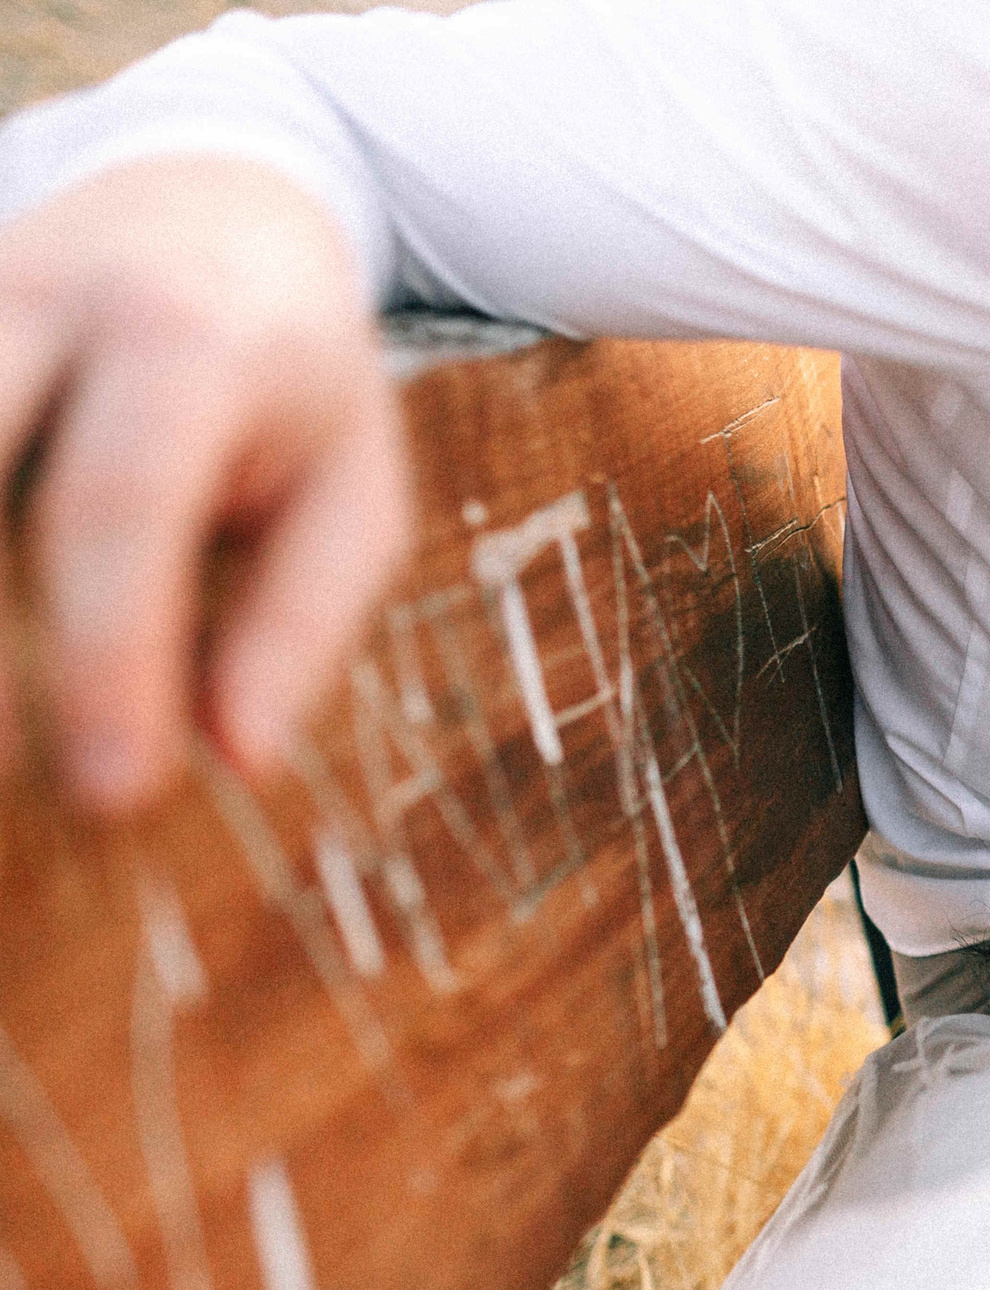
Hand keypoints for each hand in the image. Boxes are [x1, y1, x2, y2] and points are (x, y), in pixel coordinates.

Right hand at [0, 155, 409, 808]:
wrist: (219, 198)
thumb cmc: (299, 384)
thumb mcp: (354, 492)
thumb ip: (300, 622)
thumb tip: (241, 758)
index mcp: (187, 340)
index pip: (117, 506)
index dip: (104, 659)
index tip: (114, 792)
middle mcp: (40, 299)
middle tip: (12, 774)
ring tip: (8, 735)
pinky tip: (4, 659)